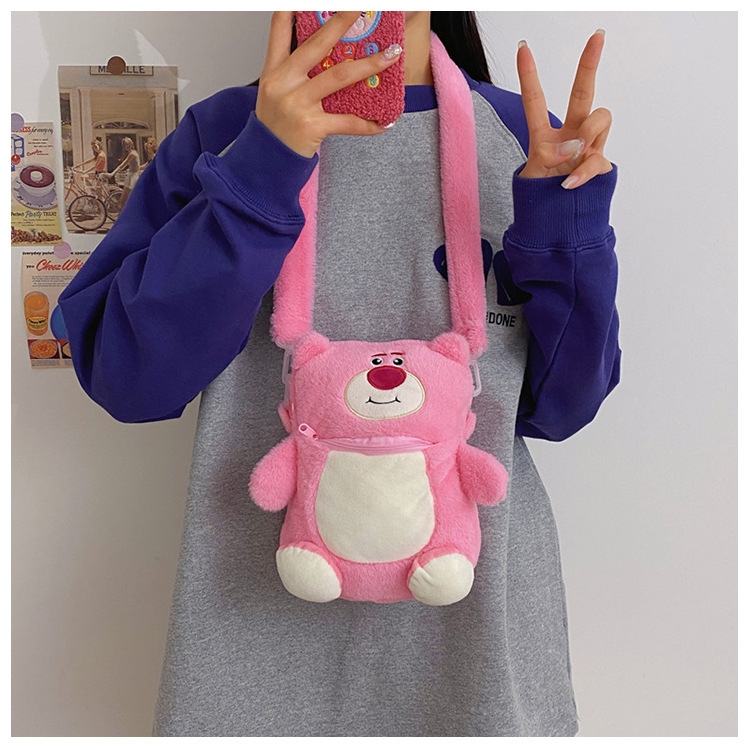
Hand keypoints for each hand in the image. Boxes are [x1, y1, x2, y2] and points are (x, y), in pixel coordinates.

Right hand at [255, 11, 402, 158]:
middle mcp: (283, 83)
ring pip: (340, 77)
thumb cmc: (275, 126)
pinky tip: (385, 122)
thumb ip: (293, 72)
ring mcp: (298, 104)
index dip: (292, 9)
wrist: (266, 161)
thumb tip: (328, 55)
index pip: (279, 29)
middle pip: (317, 44)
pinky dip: (369, 124)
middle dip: (342, 21)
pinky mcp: (311, 126)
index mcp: (273, 70)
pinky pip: (348, 122)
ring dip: (370, 64)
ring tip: (392, 55)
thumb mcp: (274, 93)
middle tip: (361, 8)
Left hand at [517, 31, 612, 188]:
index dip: (529, 75)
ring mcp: (588, 147)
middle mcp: (570, 135)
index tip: (523, 47)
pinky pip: (597, 159)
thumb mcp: (534, 176)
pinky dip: (583, 173)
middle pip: (582, 94)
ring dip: (586, 135)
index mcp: (544, 136)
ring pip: (599, 118)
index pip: (535, 101)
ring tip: (573, 158)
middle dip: (589, 64)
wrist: (558, 223)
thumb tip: (575, 144)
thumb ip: (550, 154)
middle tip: (597, 36)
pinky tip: (570, 184)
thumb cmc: (542, 197)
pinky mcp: (601, 164)